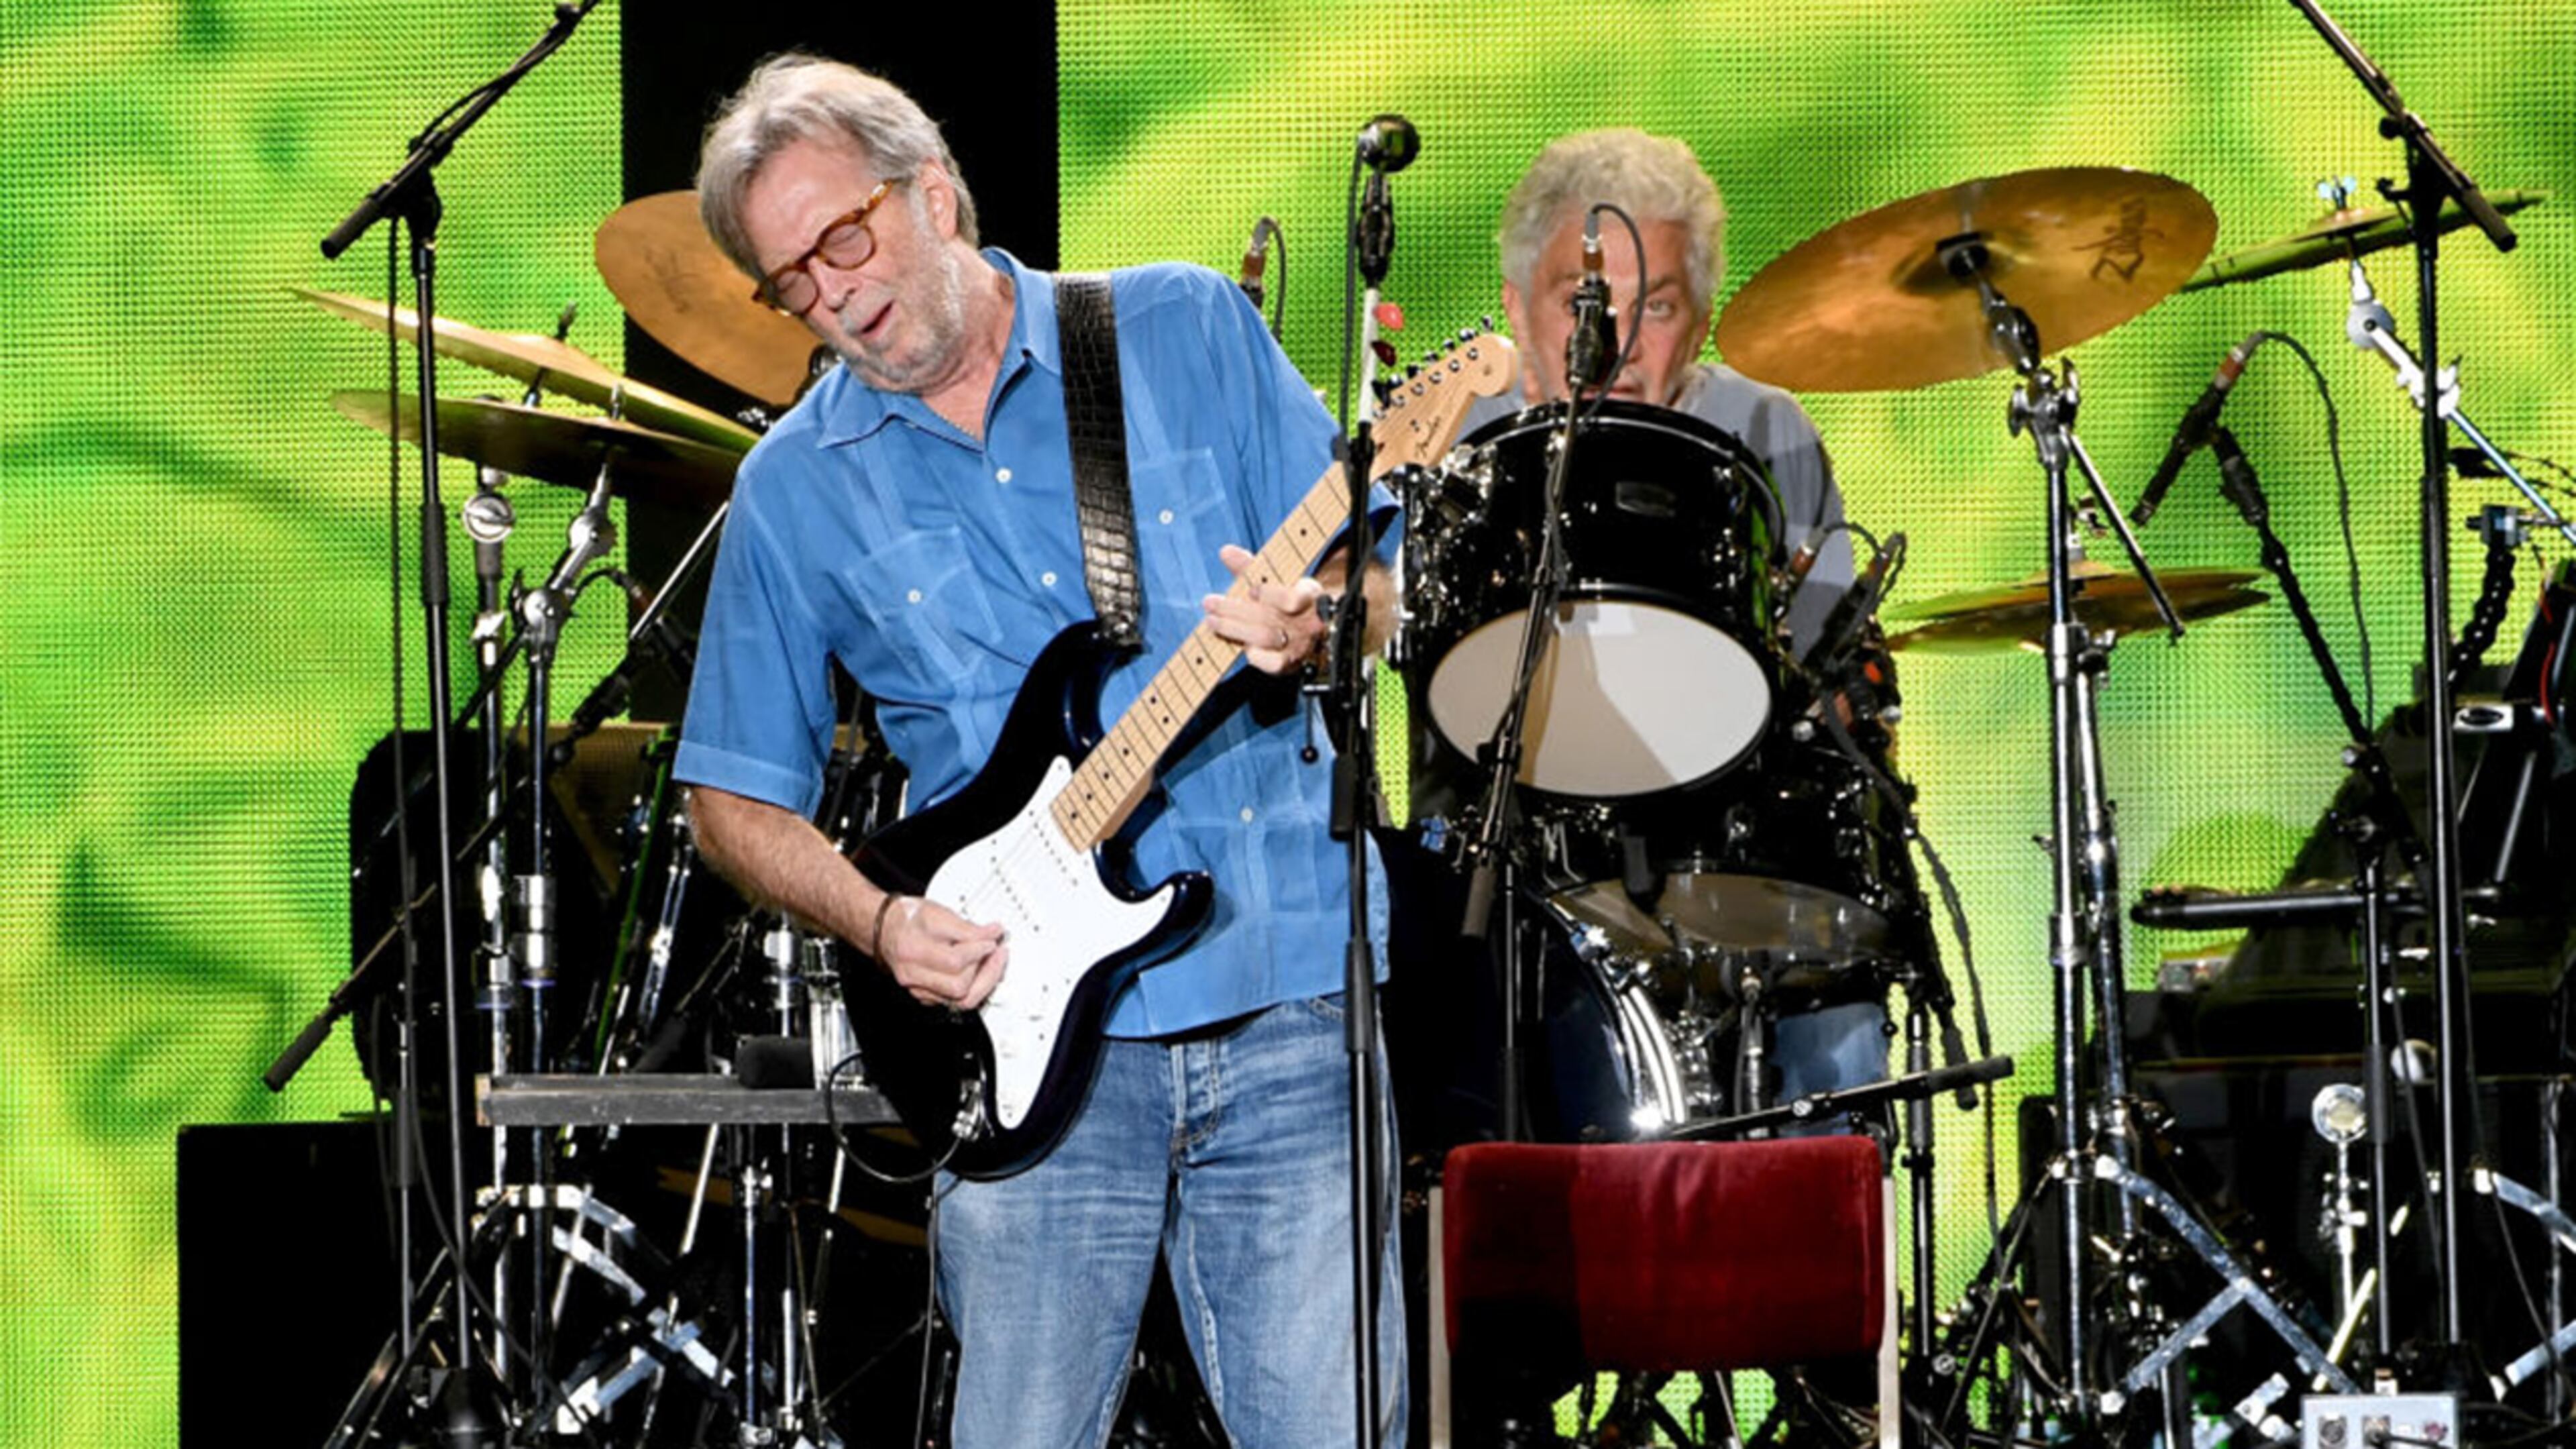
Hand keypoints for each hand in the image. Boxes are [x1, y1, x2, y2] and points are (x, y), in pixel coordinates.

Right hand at [875, 894, 1008, 1009]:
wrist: (886, 930)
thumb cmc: (908, 920)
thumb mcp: (938, 913)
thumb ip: (967, 927)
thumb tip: (993, 933)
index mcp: (914, 951)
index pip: (954, 961)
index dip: (979, 951)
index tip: (992, 940)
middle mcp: (913, 975)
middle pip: (959, 988)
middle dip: (986, 971)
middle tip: (997, 953)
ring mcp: (918, 989)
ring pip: (960, 1001)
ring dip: (983, 982)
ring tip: (992, 963)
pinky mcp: (925, 996)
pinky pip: (955, 1002)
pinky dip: (972, 988)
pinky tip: (978, 972)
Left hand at [1204, 543, 1327, 675]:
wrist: (1319, 631)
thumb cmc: (1291, 600)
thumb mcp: (1276, 580)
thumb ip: (1250, 568)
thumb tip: (1225, 551)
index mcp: (1308, 596)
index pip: (1292, 599)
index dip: (1270, 595)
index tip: (1252, 590)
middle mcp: (1307, 622)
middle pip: (1267, 618)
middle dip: (1233, 609)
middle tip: (1209, 603)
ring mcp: (1299, 645)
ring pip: (1264, 637)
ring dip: (1233, 629)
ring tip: (1211, 621)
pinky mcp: (1291, 664)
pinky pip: (1272, 664)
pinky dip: (1255, 655)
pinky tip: (1241, 646)